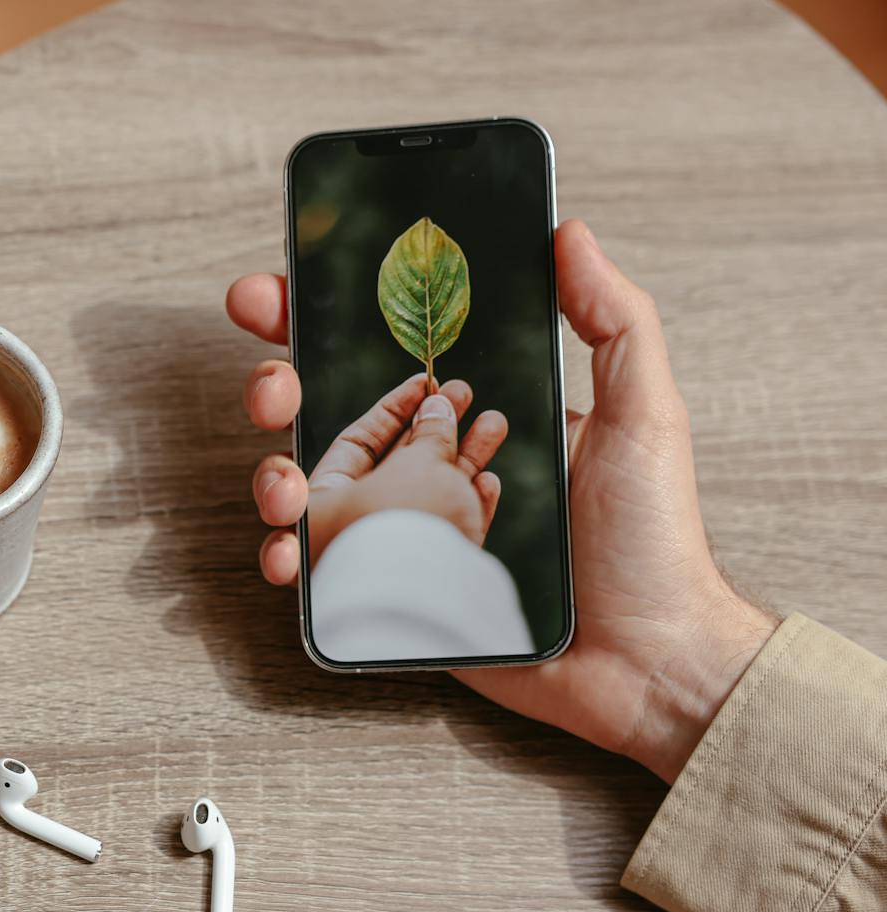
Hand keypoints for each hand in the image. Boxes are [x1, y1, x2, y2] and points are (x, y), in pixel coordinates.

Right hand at [228, 220, 778, 782]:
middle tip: (272, 386)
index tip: (272, 293)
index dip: (317, 321)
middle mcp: (424, 475)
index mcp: (469, 423)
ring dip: (273, 477)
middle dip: (275, 387)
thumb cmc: (652, 542)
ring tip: (284, 485)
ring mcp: (401, 538)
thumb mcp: (643, 415)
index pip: (382, 358)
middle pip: (322, 417)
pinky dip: (288, 560)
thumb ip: (614, 321)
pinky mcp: (391, 601)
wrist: (645, 665)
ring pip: (307, 494)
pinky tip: (289, 553)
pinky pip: (321, 575)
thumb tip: (570, 234)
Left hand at [300, 372, 508, 565]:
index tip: (424, 384)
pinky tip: (489, 483)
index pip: (354, 444)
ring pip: (422, 501)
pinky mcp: (423, 585)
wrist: (435, 611)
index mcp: (316, 506)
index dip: (392, 410)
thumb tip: (437, 407)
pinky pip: (442, 539)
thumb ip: (429, 433)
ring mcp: (385, 560)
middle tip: (460, 395)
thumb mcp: (417, 467)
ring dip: (461, 460)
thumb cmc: (402, 533)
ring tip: (494, 423)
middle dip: (430, 431)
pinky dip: (467, 510)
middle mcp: (343, 535)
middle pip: (390, 470)